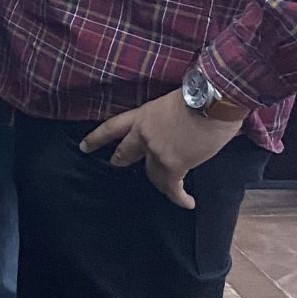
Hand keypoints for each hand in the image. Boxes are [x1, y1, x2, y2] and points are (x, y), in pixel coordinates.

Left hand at [81, 88, 243, 208]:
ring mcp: (156, 152)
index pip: (112, 127)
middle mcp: (143, 135)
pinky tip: (186, 202)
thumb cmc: (200, 94)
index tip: (83, 147)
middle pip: (125, 153)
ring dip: (160, 181)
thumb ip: (164, 118)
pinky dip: (180, 197)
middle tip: (115, 165)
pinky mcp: (174, 165)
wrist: (212, 100)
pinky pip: (173, 188)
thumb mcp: (170, 102)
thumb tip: (174, 128)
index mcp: (142, 115)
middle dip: (120, 161)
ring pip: (151, 174)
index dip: (96, 138)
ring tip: (169, 188)